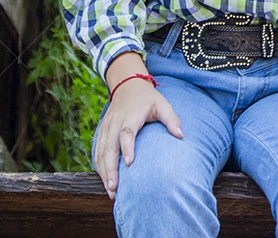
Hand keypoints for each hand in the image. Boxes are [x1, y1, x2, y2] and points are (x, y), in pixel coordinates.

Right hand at [95, 53, 182, 199]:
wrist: (127, 86)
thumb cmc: (148, 99)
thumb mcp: (162, 104)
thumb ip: (171, 119)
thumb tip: (181, 136)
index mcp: (130, 116)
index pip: (126, 132)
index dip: (127, 147)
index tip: (129, 163)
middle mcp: (115, 122)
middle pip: (109, 146)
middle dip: (111, 168)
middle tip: (115, 188)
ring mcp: (106, 128)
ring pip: (100, 152)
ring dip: (104, 172)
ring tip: (111, 191)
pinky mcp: (102, 132)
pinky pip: (97, 151)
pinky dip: (99, 166)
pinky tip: (105, 181)